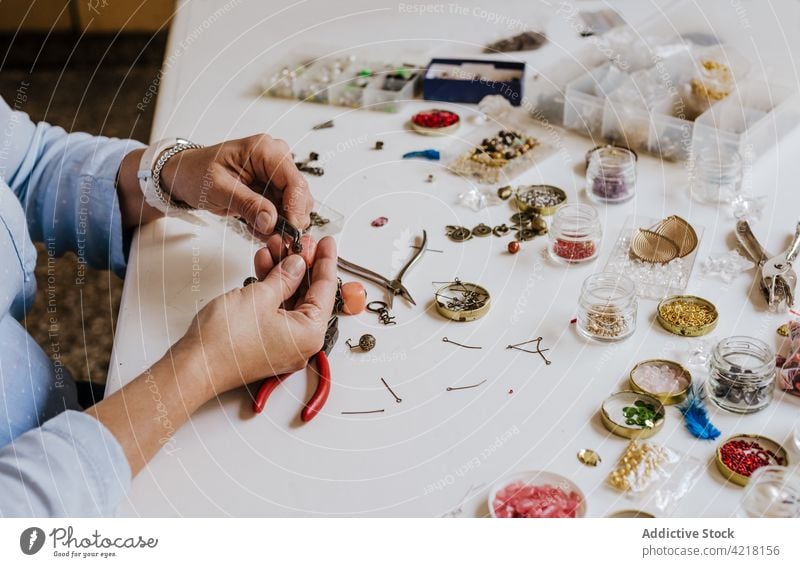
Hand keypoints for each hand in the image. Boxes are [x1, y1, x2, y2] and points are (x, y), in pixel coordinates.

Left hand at [160, 134, 313, 236]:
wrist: (186, 174)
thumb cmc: (197, 172)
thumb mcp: (219, 189)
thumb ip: (247, 204)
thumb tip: (271, 221)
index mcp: (265, 150)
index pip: (294, 181)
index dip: (295, 208)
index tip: (290, 231)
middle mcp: (276, 158)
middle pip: (300, 194)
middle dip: (290, 218)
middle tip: (273, 237)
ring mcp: (276, 173)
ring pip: (295, 205)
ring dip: (281, 223)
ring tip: (257, 230)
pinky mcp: (273, 187)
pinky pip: (284, 210)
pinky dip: (273, 223)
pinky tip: (256, 226)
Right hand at [178, 236, 336, 396]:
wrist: (194, 366)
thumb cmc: (225, 342)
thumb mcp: (260, 296)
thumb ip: (285, 277)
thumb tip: (298, 265)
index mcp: (309, 334)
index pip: (326, 290)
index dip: (326, 261)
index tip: (327, 242)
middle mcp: (301, 344)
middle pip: (309, 295)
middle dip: (301, 264)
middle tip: (299, 241)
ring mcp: (283, 345)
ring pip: (291, 301)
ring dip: (283, 274)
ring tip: (275, 247)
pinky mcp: (265, 343)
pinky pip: (276, 311)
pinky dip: (272, 289)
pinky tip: (264, 266)